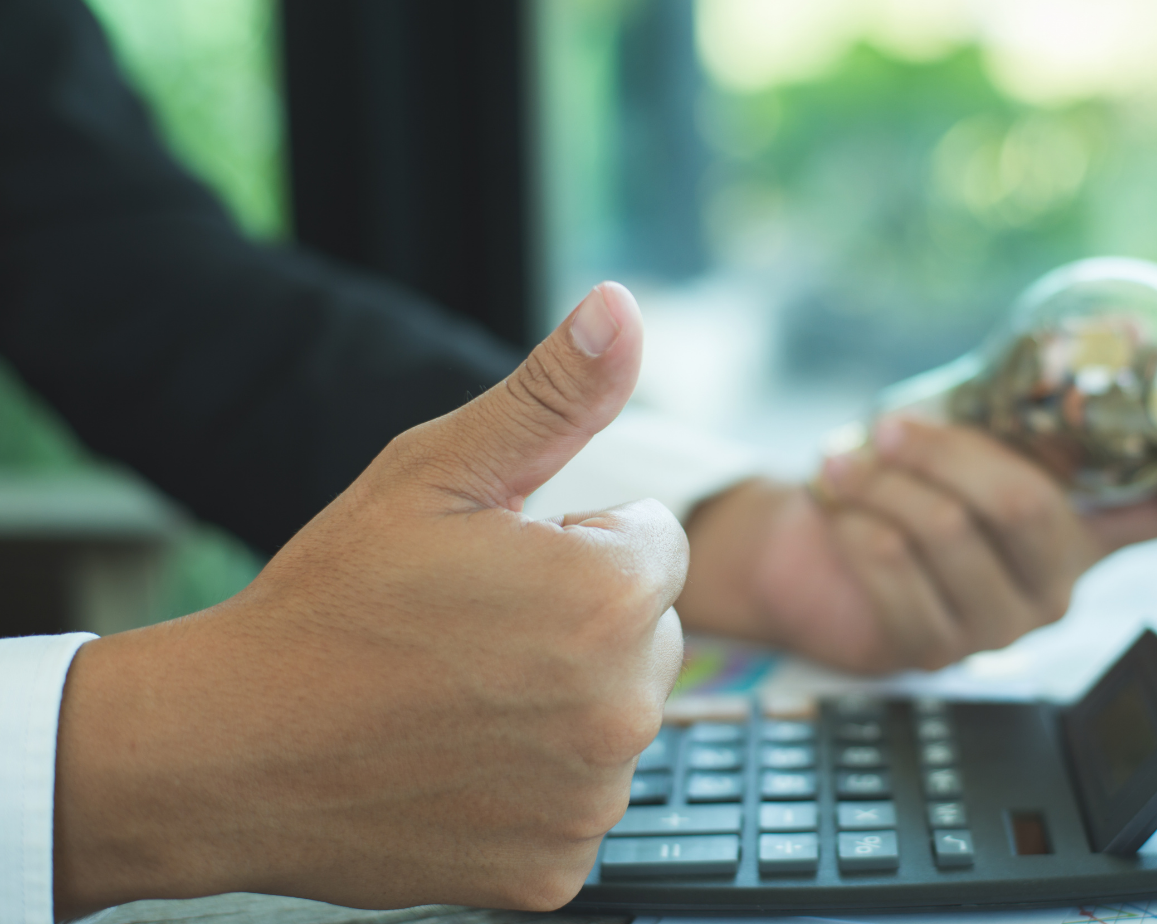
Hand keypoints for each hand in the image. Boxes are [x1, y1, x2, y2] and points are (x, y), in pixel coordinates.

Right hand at [53, 283, 687, 915]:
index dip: (576, 541)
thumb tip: (622, 305)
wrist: (229, 750)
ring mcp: (594, 796)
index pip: (656, 542)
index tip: (497, 564)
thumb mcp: (439, 473)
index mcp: (612, 594)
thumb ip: (553, 394)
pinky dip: (534, 786)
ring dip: (561, 702)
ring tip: (454, 694)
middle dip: (581, 620)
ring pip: (614, 717)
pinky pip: (578, 801)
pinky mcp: (557, 869)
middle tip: (469, 631)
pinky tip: (457, 763)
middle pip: (648, 633)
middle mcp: (626, 704)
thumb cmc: (332, 601)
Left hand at [677, 413, 1156, 673]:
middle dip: (946, 453)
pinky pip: (894, 570)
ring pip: (945, 533)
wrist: (818, 553)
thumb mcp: (968, 434)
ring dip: (881, 483)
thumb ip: (1017, 396)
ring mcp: (1001, 625)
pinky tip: (836, 507)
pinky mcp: (935, 649)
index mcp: (1087, 527)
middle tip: (890, 423)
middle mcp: (1058, 583)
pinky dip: (853, 524)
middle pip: (1024, 509)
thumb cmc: (907, 483)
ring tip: (841, 460)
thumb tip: (1097, 323)